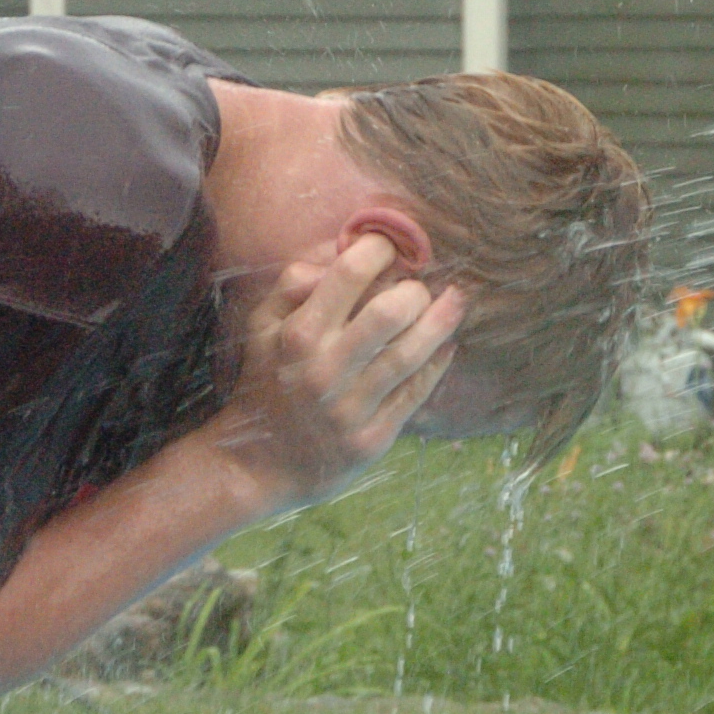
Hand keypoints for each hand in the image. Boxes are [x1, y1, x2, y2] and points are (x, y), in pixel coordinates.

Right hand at [208, 233, 465, 513]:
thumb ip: (292, 286)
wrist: (258, 465)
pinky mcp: (371, 439)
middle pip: (390, 313)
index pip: (348, 275)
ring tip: (455, 301)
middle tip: (419, 287)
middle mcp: (324, 370)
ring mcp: (350, 408)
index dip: (378, 250)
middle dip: (414, 290)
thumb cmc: (264, 384)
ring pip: (409, 355)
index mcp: (298, 336)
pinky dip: (436, 366)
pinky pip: (413, 395)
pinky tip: (446, 346)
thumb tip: (337, 253)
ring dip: (440, 322)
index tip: (390, 248)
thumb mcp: (261, 329)